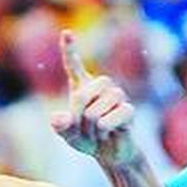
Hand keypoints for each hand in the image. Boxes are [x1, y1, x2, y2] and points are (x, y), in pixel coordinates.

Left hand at [49, 30, 137, 165]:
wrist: (109, 153)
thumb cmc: (86, 139)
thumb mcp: (67, 134)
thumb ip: (60, 126)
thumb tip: (58, 118)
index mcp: (81, 87)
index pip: (73, 65)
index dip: (70, 49)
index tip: (66, 32)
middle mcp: (100, 88)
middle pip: (84, 93)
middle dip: (78, 115)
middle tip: (83, 127)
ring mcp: (116, 97)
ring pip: (97, 108)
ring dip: (92, 126)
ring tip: (96, 132)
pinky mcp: (128, 110)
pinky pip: (115, 116)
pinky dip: (106, 129)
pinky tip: (109, 133)